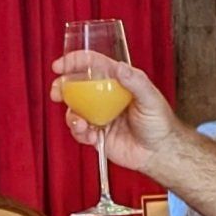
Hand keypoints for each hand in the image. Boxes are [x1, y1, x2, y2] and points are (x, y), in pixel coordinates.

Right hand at [48, 54, 180, 177]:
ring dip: (71, 116)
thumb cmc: (160, 122)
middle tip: (56, 92)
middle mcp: (105, 97)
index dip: (75, 62)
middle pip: (76, 86)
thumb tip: (119, 67)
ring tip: (81, 123)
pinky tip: (91, 136)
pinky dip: (80, 134)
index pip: (93, 65)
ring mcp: (99, 116)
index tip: (60, 66)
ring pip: (74, 111)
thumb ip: (135, 82)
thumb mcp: (150, 98)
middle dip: (62, 88)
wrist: (159, 152)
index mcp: (117, 82)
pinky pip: (80, 132)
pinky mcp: (97, 135)